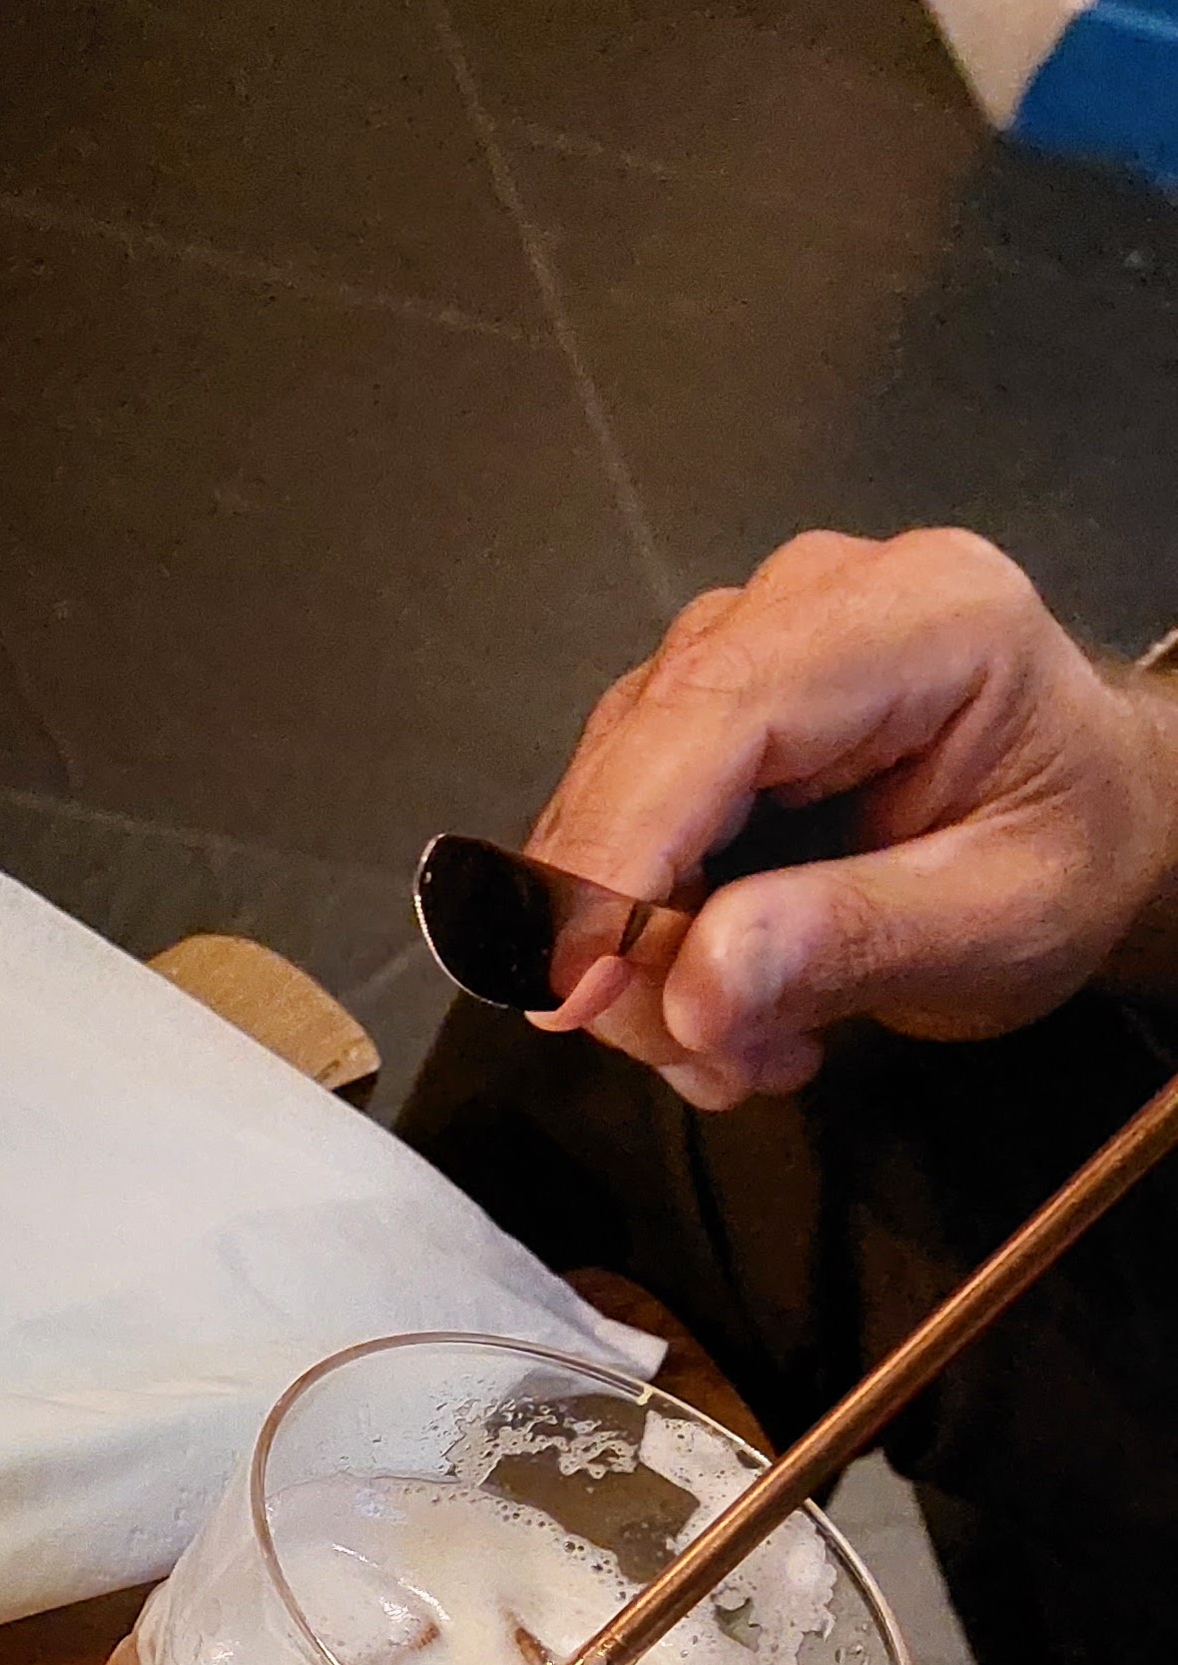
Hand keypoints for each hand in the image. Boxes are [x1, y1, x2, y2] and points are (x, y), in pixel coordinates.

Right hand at [524, 528, 1177, 1109]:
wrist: (1092, 822)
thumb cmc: (1072, 851)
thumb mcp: (1002, 924)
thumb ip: (850, 943)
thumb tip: (692, 989)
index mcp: (919, 617)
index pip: (713, 714)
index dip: (619, 855)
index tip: (571, 990)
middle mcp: (809, 600)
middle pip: (640, 764)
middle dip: (638, 941)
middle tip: (718, 1064)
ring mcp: (738, 643)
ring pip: (607, 805)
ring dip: (642, 955)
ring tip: (748, 1043)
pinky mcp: (695, 704)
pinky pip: (617, 825)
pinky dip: (643, 935)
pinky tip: (720, 992)